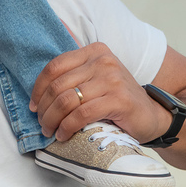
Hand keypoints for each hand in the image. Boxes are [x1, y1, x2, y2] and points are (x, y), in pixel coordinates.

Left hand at [29, 42, 169, 142]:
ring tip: (50, 131)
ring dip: (52, 120)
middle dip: (44, 108)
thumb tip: (41, 78)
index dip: (38, 89)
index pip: (54, 67)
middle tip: (42, 123)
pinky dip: (67, 127)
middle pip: (58, 86)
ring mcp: (113, 79)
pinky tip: (63, 135)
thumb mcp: (95, 78)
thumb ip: (73, 72)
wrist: (151, 115)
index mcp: (94, 51)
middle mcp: (103, 61)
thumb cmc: (116, 99)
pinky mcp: (119, 100)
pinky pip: (81, 114)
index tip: (34, 106)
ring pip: (67, 100)